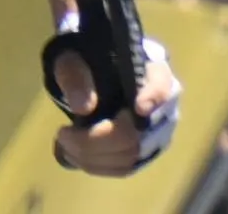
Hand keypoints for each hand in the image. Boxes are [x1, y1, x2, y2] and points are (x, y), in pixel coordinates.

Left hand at [49, 27, 181, 176]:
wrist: (95, 75)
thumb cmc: (89, 61)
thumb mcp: (73, 59)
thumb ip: (75, 76)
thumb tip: (82, 108)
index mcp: (153, 71)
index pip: (163, 85)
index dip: (155, 97)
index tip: (139, 106)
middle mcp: (164, 106)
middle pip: (139, 133)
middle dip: (96, 140)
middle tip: (63, 134)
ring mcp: (158, 133)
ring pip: (130, 156)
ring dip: (92, 156)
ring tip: (63, 143)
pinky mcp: (146, 152)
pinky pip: (125, 168)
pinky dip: (96, 165)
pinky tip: (73, 154)